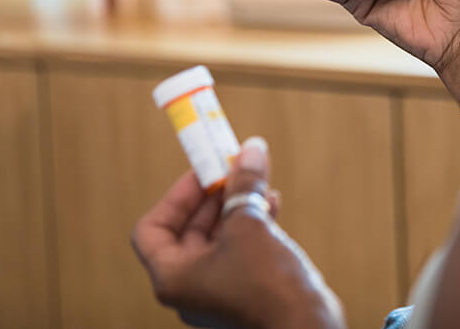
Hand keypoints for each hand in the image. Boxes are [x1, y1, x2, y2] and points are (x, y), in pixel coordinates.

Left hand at [131, 138, 344, 328]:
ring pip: (218, 238)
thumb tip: (250, 149)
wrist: (307, 328)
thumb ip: (245, 185)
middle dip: (213, 196)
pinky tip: (273, 203)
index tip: (203, 174)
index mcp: (173, 277)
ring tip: (259, 181)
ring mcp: (217, 292)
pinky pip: (239, 250)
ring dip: (236, 206)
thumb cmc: (268, 286)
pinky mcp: (244, 293)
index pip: (152, 229)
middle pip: (189, 230)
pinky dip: (252, 224)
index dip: (176, 197)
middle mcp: (189, 287)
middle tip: (233, 167)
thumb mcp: (251, 225)